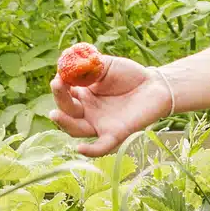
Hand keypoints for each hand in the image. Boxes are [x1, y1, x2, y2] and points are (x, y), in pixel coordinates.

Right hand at [49, 53, 173, 156]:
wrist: (154, 85)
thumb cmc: (129, 75)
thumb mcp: (107, 66)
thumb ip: (89, 65)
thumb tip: (67, 60)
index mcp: (83, 95)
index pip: (64, 93)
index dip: (59, 86)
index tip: (59, 76)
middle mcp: (88, 112)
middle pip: (67, 111)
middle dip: (60, 99)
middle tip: (57, 85)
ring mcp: (99, 124)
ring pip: (76, 129)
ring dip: (64, 123)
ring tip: (55, 114)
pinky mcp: (115, 134)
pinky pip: (101, 146)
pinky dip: (90, 150)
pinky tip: (80, 148)